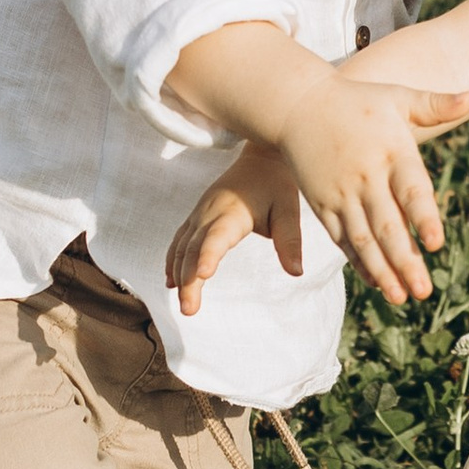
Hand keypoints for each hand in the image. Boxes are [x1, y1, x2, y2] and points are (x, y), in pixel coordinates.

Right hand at [168, 145, 299, 316]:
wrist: (260, 157)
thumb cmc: (276, 185)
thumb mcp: (288, 209)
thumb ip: (290, 240)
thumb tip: (297, 272)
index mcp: (232, 212)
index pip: (217, 237)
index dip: (208, 255)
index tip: (203, 275)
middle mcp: (210, 212)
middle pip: (194, 249)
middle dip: (189, 280)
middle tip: (189, 310)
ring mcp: (199, 213)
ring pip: (182, 247)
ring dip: (179, 275)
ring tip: (184, 304)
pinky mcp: (196, 216)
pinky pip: (179, 240)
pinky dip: (173, 261)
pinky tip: (171, 282)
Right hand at [217, 69, 468, 307]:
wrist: (297, 105)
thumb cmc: (356, 101)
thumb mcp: (396, 97)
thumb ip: (435, 104)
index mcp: (392, 151)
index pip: (411, 190)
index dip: (423, 217)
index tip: (436, 244)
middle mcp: (366, 176)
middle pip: (387, 225)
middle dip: (405, 261)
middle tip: (423, 291)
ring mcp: (342, 193)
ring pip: (362, 239)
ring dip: (382, 270)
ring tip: (400, 298)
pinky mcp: (323, 204)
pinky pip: (342, 238)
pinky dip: (358, 261)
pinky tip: (376, 282)